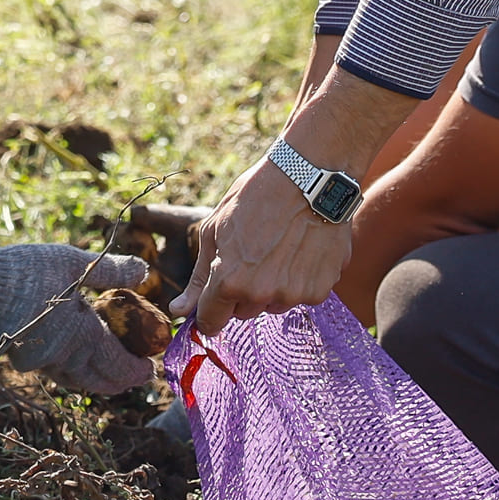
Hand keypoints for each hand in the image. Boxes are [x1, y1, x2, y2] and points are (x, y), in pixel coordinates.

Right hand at [0, 244, 157, 396]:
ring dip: (94, 378)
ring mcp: (38, 362)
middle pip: (99, 381)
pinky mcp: (19, 359)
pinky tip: (69, 357)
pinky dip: (69, 369)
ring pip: (75, 379)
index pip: (118, 364)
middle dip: (119, 381)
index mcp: (82, 335)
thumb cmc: (24, 272)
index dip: (136, 370)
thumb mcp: (72, 262)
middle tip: (133, 377)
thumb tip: (145, 271)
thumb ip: (112, 272)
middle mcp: (63, 357)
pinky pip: (52, 371)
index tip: (149, 370)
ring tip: (105, 370)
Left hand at [186, 153, 348, 333]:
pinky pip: (301, 296)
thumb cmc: (255, 197)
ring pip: (273, 304)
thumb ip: (199, 278)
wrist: (307, 178)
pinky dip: (299, 280)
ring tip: (278, 248)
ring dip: (272, 287)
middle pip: (243, 312)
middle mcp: (261, 295)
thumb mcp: (214, 231)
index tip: (212, 303)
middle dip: (241, 292)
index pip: (212, 321)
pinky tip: (300, 250)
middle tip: (250, 256)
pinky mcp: (320, 290)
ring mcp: (293, 295)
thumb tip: (178, 311)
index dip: (209, 312)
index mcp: (229, 281)